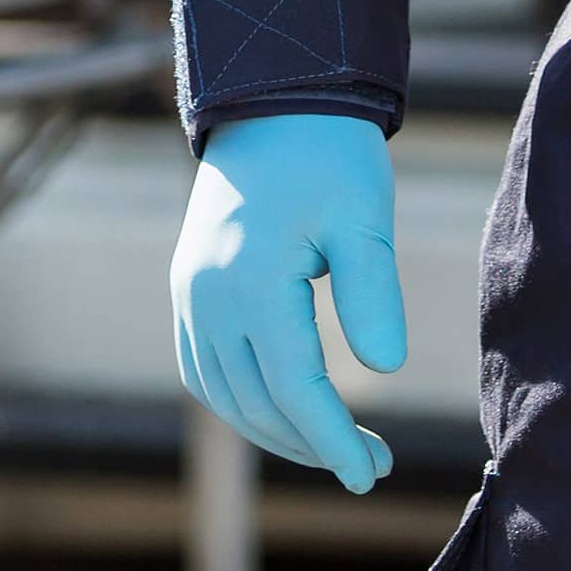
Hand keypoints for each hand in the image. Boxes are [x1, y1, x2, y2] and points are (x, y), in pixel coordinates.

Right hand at [171, 113, 402, 493]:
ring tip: (335, 445)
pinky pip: (202, 369)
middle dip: (314, 444)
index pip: (293, 387)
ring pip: (224, 396)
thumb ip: (372, 293)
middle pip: (257, 403)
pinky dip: (240, 402)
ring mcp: (189, 293)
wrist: (271, 97)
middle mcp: (206, 296)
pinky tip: (283, 411)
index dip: (333, 439)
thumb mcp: (363, 216)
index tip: (370, 473)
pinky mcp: (187, 287)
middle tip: (373, 465)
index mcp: (251, 280)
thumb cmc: (327, 153)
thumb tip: (383, 369)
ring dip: (276, 431)